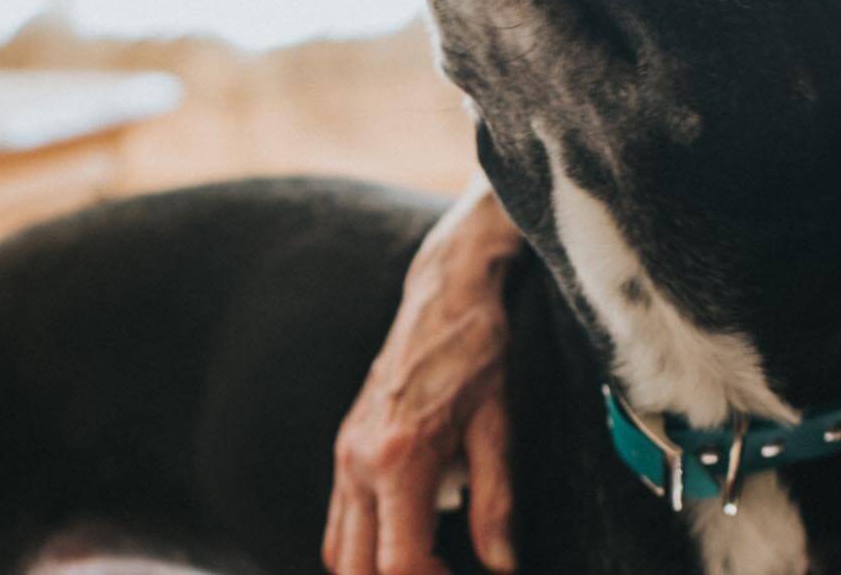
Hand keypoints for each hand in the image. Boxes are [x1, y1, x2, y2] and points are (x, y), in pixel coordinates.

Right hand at [326, 177, 523, 574]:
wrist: (444, 293)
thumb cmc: (476, 355)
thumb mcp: (499, 429)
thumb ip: (497, 504)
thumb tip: (502, 566)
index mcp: (398, 459)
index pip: (397, 562)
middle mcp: (358, 460)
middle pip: (354, 569)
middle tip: (442, 572)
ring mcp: (344, 453)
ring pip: (337, 549)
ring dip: (375, 568)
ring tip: (427, 562)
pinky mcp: (344, 445)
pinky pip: (339, 518)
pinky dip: (365, 543)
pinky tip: (410, 533)